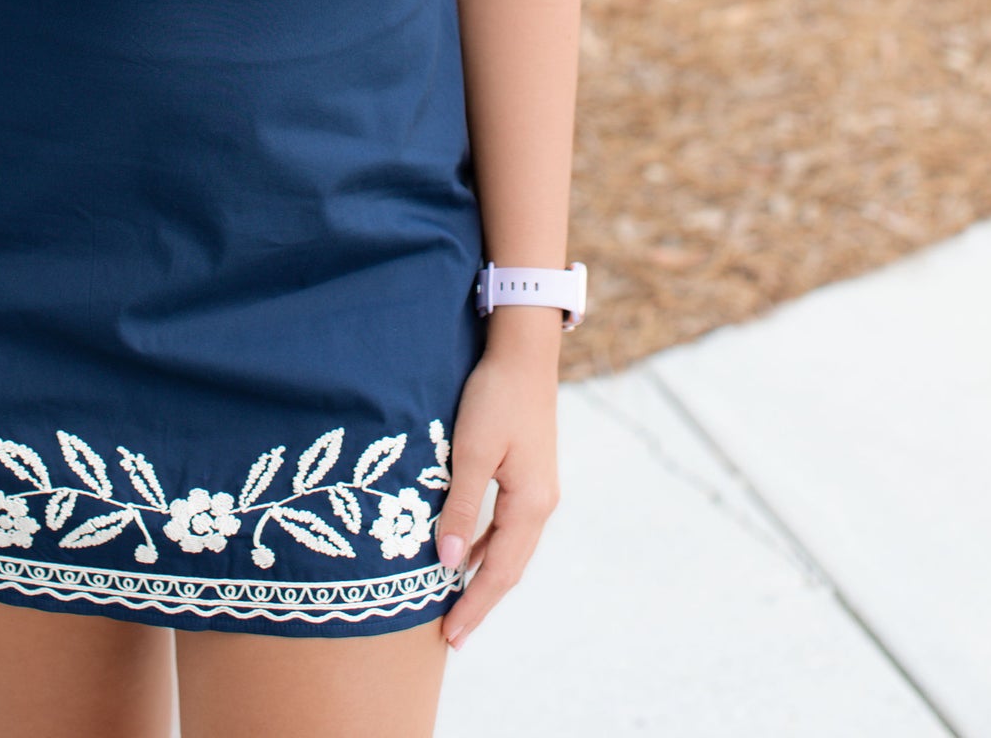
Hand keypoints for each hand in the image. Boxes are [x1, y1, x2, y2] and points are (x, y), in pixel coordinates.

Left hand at [436, 315, 561, 647]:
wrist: (523, 353)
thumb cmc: (495, 398)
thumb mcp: (471, 452)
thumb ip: (461, 508)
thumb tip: (449, 564)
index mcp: (531, 505)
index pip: (500, 572)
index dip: (474, 606)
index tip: (450, 637)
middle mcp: (541, 504)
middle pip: (510, 568)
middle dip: (480, 601)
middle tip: (450, 636)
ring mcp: (539, 490)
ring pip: (511, 549)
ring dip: (485, 577)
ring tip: (457, 605)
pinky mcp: (529, 475)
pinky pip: (509, 527)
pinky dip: (489, 548)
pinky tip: (470, 554)